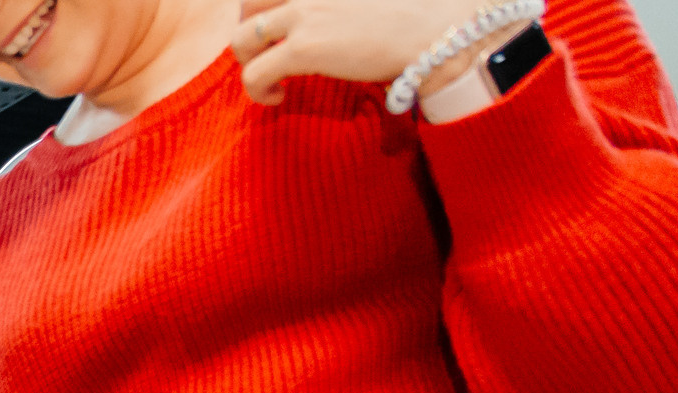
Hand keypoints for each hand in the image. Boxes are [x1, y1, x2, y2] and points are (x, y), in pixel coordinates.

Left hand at [231, 0, 509, 105]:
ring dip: (247, 63)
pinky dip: (257, 91)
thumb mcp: (367, 0)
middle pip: (246, 3)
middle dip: (247, 31)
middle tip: (266, 54)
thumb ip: (334, 6)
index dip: (263, 9)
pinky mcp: (305, 48)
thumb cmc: (413, 18)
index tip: (275, 30)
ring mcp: (305, 14)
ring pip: (240, 39)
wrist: (437, 33)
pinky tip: (278, 98)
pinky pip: (253, 73)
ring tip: (270, 80)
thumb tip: (327, 25)